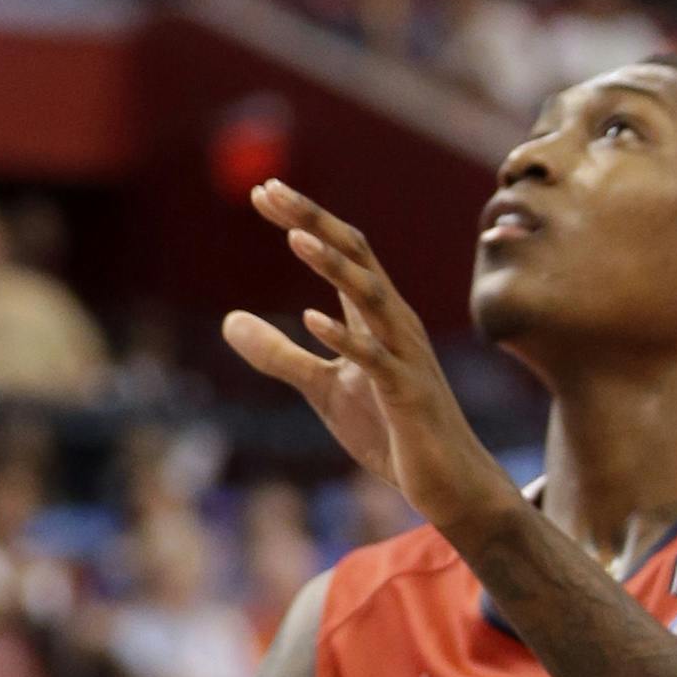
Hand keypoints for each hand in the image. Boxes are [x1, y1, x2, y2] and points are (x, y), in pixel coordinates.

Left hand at [229, 184, 518, 537]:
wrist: (449, 486)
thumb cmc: (391, 429)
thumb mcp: (324, 387)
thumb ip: (280, 354)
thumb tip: (228, 321)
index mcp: (377, 315)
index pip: (342, 251)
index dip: (305, 219)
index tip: (264, 191)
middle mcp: (395, 323)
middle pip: (356, 256)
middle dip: (313, 221)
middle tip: (269, 191)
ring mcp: (405, 356)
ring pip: (372, 297)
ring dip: (334, 267)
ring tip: (295, 238)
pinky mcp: (408, 395)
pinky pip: (377, 359)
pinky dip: (347, 337)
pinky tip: (312, 319)